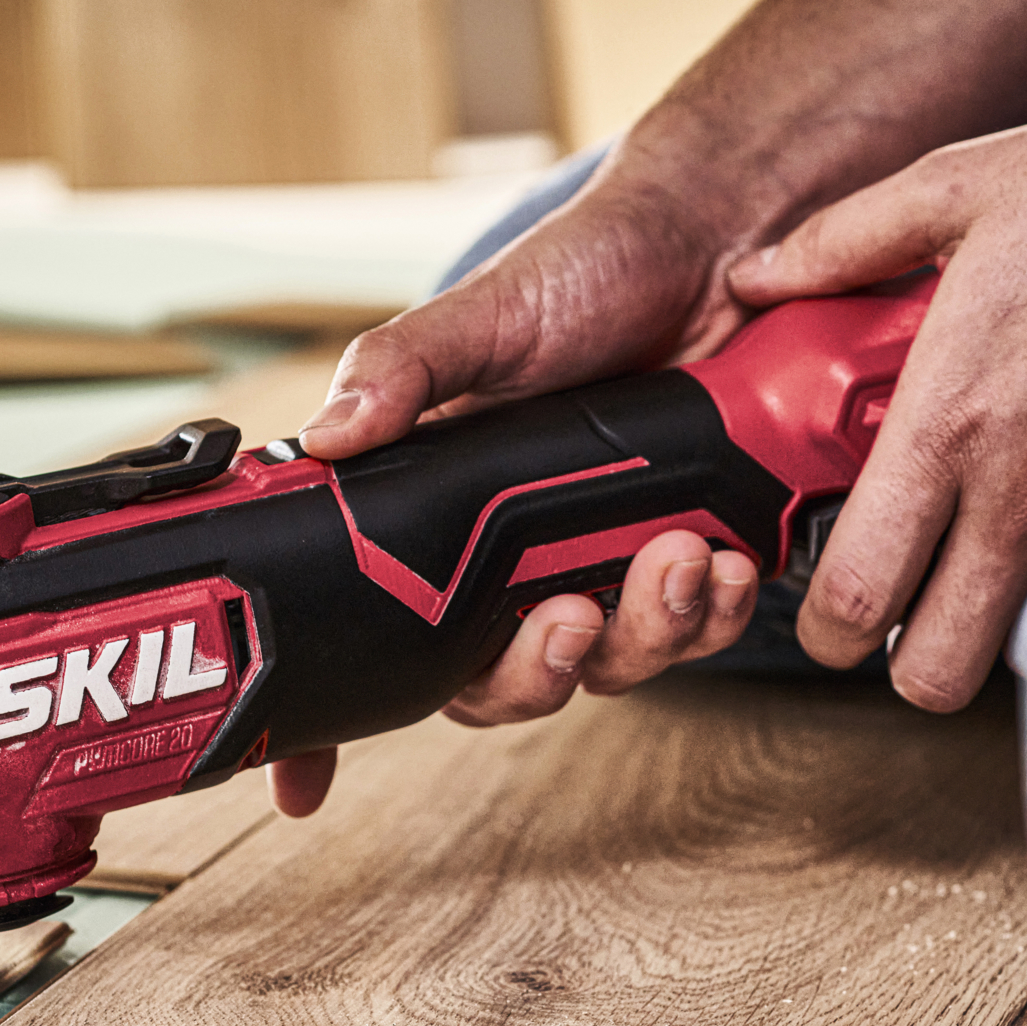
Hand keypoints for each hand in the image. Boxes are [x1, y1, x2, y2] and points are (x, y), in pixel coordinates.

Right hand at [267, 159, 772, 819]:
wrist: (720, 241)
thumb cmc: (590, 270)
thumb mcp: (484, 315)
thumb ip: (403, 369)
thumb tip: (327, 435)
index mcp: (443, 519)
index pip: (377, 640)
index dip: (335, 720)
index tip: (297, 784)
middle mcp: (516, 561)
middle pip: (499, 685)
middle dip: (537, 672)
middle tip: (568, 618)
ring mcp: (607, 565)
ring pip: (611, 666)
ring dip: (646, 632)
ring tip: (679, 556)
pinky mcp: (696, 558)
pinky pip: (700, 630)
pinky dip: (717, 609)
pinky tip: (729, 561)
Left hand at [727, 98, 1026, 712]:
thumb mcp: (958, 186)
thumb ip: (841, 242)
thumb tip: (757, 278)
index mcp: (950, 423)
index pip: (857, 595)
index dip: (824, 628)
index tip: (828, 602)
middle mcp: (1022, 492)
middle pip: (934, 672)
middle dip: (901, 660)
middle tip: (904, 604)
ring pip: (1023, 651)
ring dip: (994, 626)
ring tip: (985, 557)